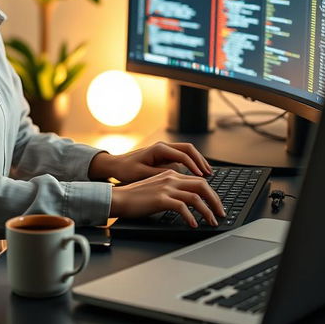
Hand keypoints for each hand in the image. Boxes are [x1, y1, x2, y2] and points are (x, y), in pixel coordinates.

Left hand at [88, 142, 212, 183]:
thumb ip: (161, 173)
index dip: (194, 166)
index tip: (202, 176)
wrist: (115, 165)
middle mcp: (163, 146)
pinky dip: (191, 163)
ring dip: (197, 161)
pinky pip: (181, 157)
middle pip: (188, 149)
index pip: (183, 155)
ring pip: (186, 152)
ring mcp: (163, 150)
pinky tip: (195, 174)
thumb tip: (178, 173)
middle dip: (200, 160)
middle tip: (209, 173)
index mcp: (159, 149)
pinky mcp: (163, 156)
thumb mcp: (142, 174)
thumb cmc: (126, 170)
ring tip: (207, 174)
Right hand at [110, 170, 224, 226]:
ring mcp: (166, 188)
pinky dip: (191, 217)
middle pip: (202, 185)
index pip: (198, 181)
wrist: (118, 198)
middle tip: (220, 213)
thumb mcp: (156, 189)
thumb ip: (171, 190)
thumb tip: (187, 202)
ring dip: (207, 211)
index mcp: (170, 174)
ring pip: (196, 196)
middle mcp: (170, 178)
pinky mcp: (160, 199)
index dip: (211, 193)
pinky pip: (182, 207)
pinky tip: (192, 225)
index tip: (216, 205)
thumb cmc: (135, 197)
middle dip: (215, 200)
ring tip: (211, 222)